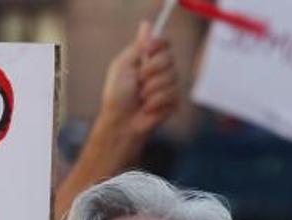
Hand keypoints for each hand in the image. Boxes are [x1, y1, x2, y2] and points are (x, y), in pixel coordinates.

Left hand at [100, 21, 178, 137]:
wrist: (121, 122)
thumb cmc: (117, 96)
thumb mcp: (123, 66)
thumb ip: (137, 47)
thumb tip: (147, 24)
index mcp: (147, 59)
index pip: (164, 43)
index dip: (158, 44)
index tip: (148, 50)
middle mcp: (160, 70)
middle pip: (169, 58)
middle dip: (151, 70)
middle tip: (138, 81)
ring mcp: (168, 86)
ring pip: (171, 77)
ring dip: (151, 89)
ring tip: (141, 98)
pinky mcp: (173, 101)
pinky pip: (172, 94)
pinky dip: (155, 101)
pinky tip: (147, 108)